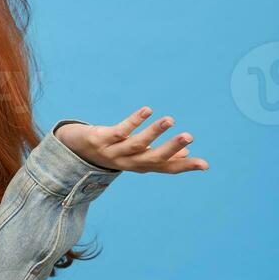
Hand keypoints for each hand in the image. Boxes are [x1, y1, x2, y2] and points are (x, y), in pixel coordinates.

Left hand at [55, 107, 209, 173]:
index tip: (205, 164)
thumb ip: (158, 153)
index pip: (165, 168)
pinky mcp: (100, 139)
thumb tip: (184, 154)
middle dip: (171, 148)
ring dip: (154, 132)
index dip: (184, 167)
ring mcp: (112, 152)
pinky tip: (147, 110)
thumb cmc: (112, 150)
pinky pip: (119, 131)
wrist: (74, 149)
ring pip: (136, 144)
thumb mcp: (135, 153)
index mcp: (139, 166)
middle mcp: (127, 162)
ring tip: (170, 120)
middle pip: (152, 158)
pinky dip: (134, 121)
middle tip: (190, 136)